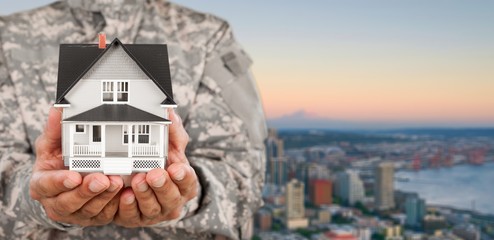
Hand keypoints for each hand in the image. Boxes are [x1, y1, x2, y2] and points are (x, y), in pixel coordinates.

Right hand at [30, 108, 123, 226]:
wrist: (67, 182)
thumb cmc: (58, 161)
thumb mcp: (52, 144)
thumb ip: (55, 130)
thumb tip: (58, 110)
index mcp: (43, 185)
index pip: (47, 185)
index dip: (60, 182)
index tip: (74, 176)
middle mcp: (56, 202)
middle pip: (69, 201)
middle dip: (87, 191)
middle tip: (103, 178)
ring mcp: (76, 212)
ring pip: (90, 209)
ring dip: (105, 197)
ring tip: (117, 182)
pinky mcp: (93, 217)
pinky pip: (105, 215)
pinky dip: (115, 205)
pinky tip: (125, 193)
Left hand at [114, 109, 197, 226]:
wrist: (141, 182)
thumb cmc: (161, 164)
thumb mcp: (170, 146)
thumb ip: (172, 130)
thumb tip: (169, 111)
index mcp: (184, 183)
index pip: (188, 181)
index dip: (183, 176)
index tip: (176, 168)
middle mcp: (173, 200)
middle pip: (171, 198)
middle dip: (162, 186)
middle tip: (153, 174)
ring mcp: (155, 211)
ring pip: (153, 208)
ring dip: (145, 195)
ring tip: (137, 181)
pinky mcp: (137, 218)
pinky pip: (133, 216)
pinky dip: (129, 207)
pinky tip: (124, 196)